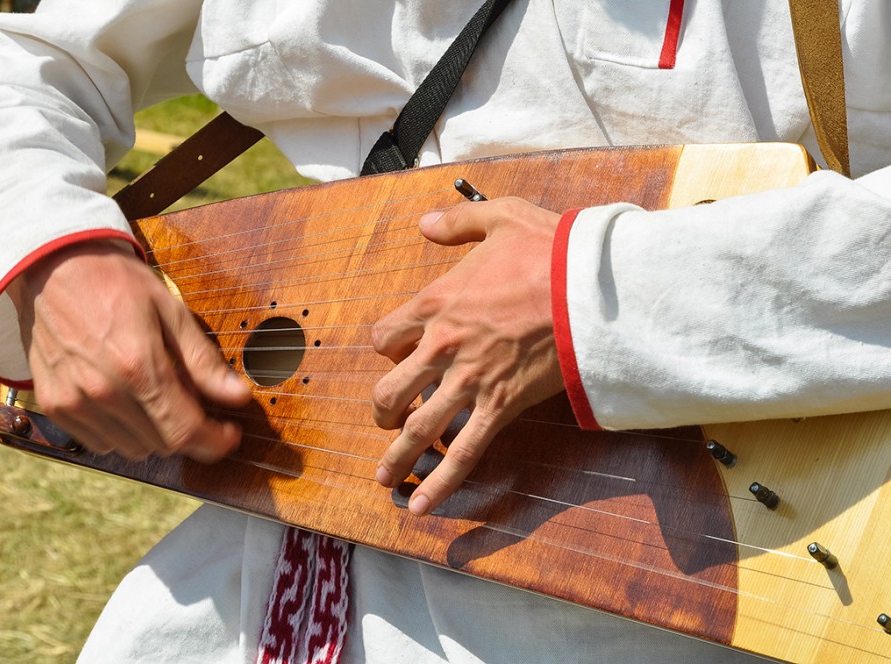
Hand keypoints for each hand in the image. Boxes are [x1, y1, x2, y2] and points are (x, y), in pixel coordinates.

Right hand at [8, 240, 250, 460]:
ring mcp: (74, 401)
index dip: (215, 441)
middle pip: (162, 444)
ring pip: (132, 449)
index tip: (229, 434)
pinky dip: (121, 432)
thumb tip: (239, 396)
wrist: (53, 266)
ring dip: (156, 434)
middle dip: (189, 432)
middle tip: (198, 406)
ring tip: (159, 398)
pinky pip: (99, 443)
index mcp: (138, 366)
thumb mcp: (170, 311)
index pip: (185, 431)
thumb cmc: (116, 282)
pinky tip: (127, 402)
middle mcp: (103, 391)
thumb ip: (203, 361)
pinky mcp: (53, 405)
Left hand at [371, 198, 565, 515]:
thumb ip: (458, 222)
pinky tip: (421, 506)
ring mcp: (468, 381)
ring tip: (385, 479)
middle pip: (389, 388)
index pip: (384, 335)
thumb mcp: (500, 217)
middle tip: (387, 418)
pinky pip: (462, 452)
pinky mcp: (499, 407)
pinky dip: (441, 482)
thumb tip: (426, 223)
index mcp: (435, 303)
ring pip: (417, 429)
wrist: (591, 286)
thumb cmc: (548, 250)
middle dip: (383, 408)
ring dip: (396, 457)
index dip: (386, 347)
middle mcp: (441, 346)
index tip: (398, 353)